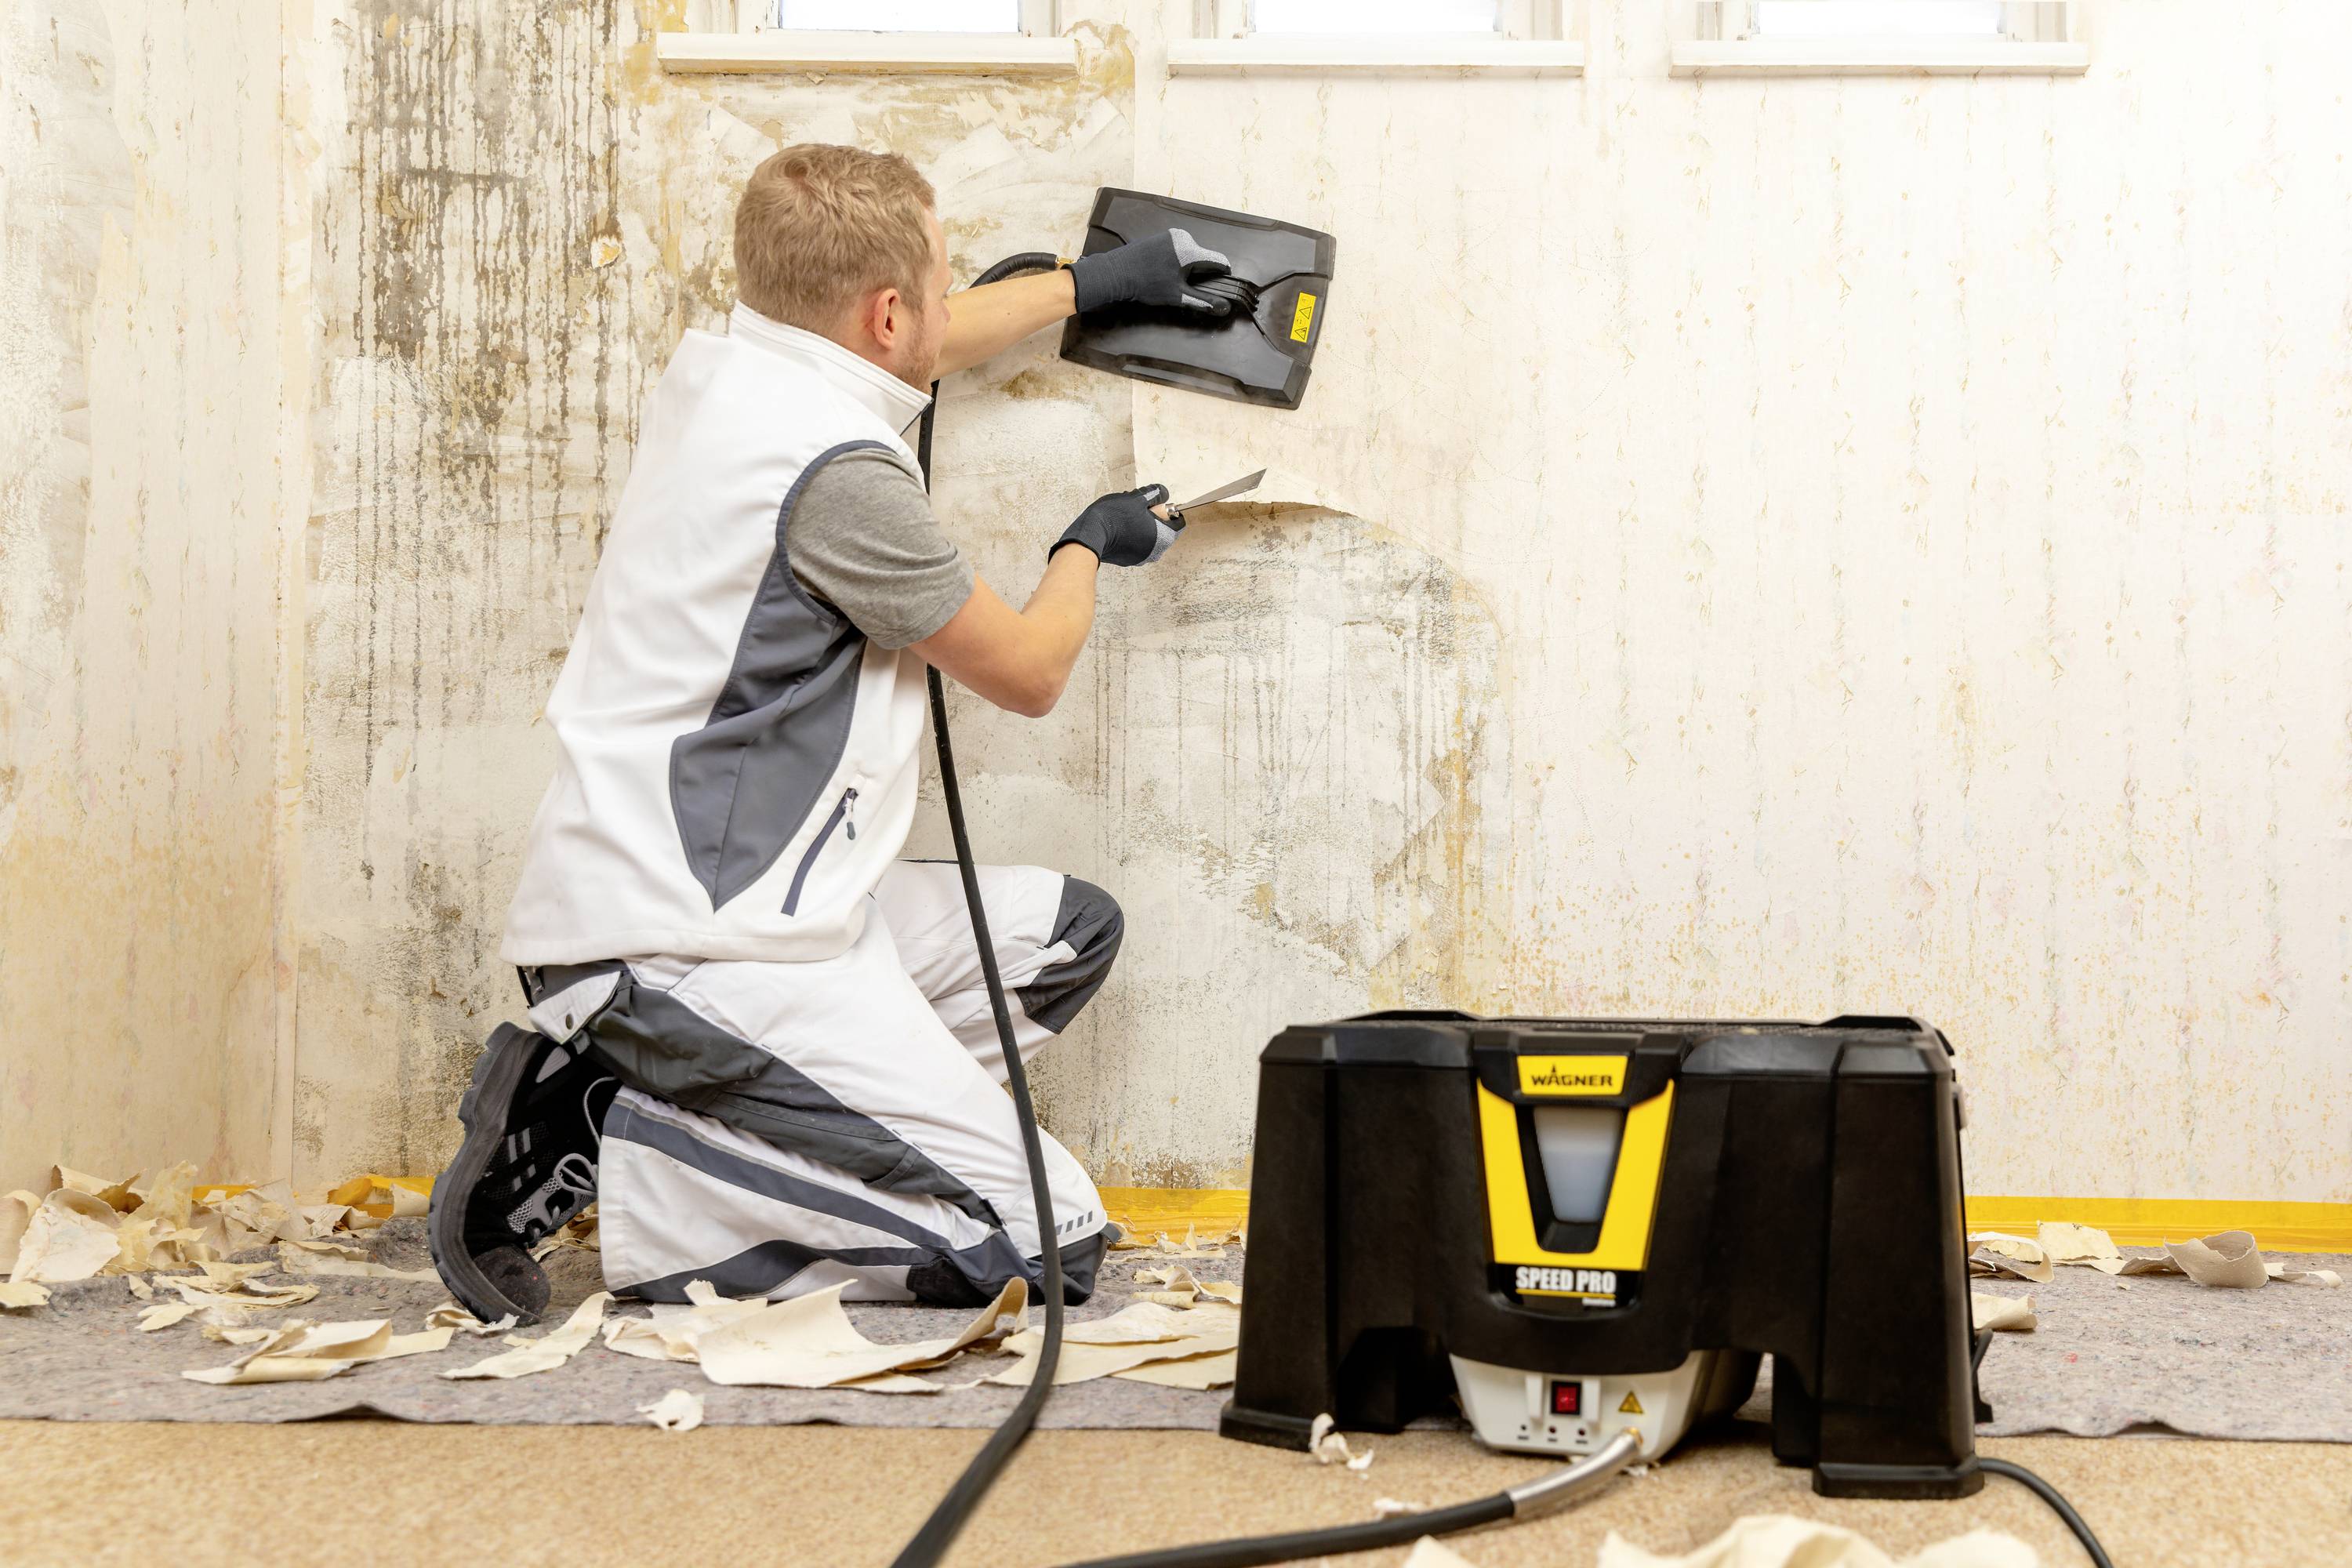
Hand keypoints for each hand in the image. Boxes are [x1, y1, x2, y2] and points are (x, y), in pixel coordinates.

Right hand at [1050, 484, 1182, 567]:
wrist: (1090, 534)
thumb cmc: (1115, 516)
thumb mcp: (1137, 498)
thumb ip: (1155, 494)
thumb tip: (1163, 492)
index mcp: (1163, 538)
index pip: (1178, 523)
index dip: (1169, 510)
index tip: (1157, 504)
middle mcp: (1155, 552)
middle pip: (1163, 530)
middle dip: (1153, 517)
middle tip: (1138, 507)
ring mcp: (1141, 558)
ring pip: (1148, 537)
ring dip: (1141, 525)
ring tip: (1126, 515)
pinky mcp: (1128, 560)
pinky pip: (1136, 545)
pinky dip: (1132, 535)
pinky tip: (1119, 526)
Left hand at [1068, 230, 1234, 316]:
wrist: (1117, 273)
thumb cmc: (1147, 285)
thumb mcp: (1178, 296)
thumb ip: (1204, 301)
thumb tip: (1225, 307)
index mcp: (1192, 251)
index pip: (1220, 260)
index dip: (1223, 275)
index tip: (1218, 286)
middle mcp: (1184, 238)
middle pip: (1204, 256)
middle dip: (1200, 272)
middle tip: (1185, 286)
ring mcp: (1172, 234)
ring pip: (1191, 252)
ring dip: (1187, 266)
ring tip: (1171, 279)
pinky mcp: (1161, 236)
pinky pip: (1178, 248)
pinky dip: (1177, 259)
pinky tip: (1163, 270)